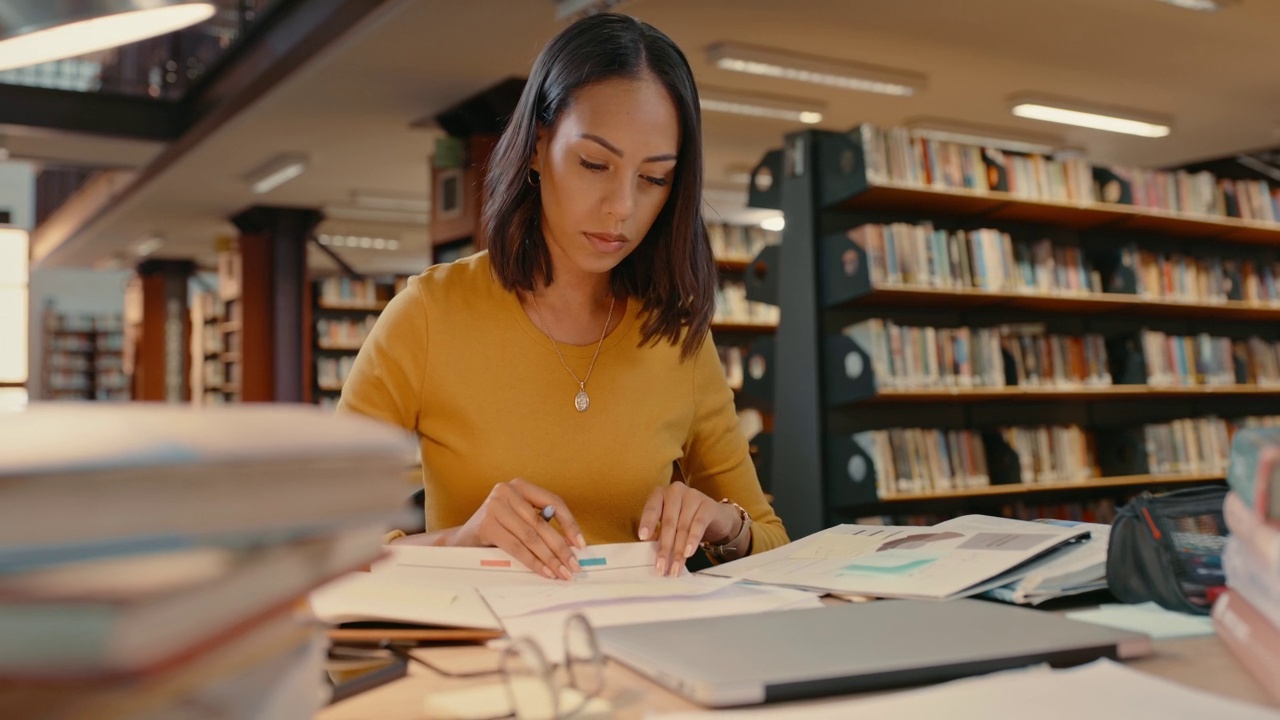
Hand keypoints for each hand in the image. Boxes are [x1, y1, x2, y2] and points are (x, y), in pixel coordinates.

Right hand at [451, 478, 584, 579]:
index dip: (570, 524)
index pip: (553, 502)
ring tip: (561, 572)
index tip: (581, 545)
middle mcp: (507, 491)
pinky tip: (544, 571)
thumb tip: (573, 544)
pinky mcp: (486, 524)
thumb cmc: (497, 530)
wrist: (461, 540)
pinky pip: (516, 547)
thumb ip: (541, 524)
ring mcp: (494, 506)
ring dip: (549, 558)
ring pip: (530, 536)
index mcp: (520, 486)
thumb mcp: (519, 520)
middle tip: (574, 566)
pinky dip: (533, 561)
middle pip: (543, 523)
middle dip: (561, 547)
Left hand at [639, 483, 740, 576]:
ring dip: (679, 550)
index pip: (652, 508)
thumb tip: (652, 555)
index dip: (647, 523)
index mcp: (661, 494)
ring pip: (683, 526)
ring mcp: (693, 496)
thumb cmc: (686, 521)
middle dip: (665, 547)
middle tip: (661, 566)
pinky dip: (692, 540)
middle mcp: (676, 491)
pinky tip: (688, 553)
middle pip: (668, 522)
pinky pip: (698, 524)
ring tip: (675, 567)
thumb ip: (660, 534)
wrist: (715, 517)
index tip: (643, 537)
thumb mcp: (670, 525)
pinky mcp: (708, 505)